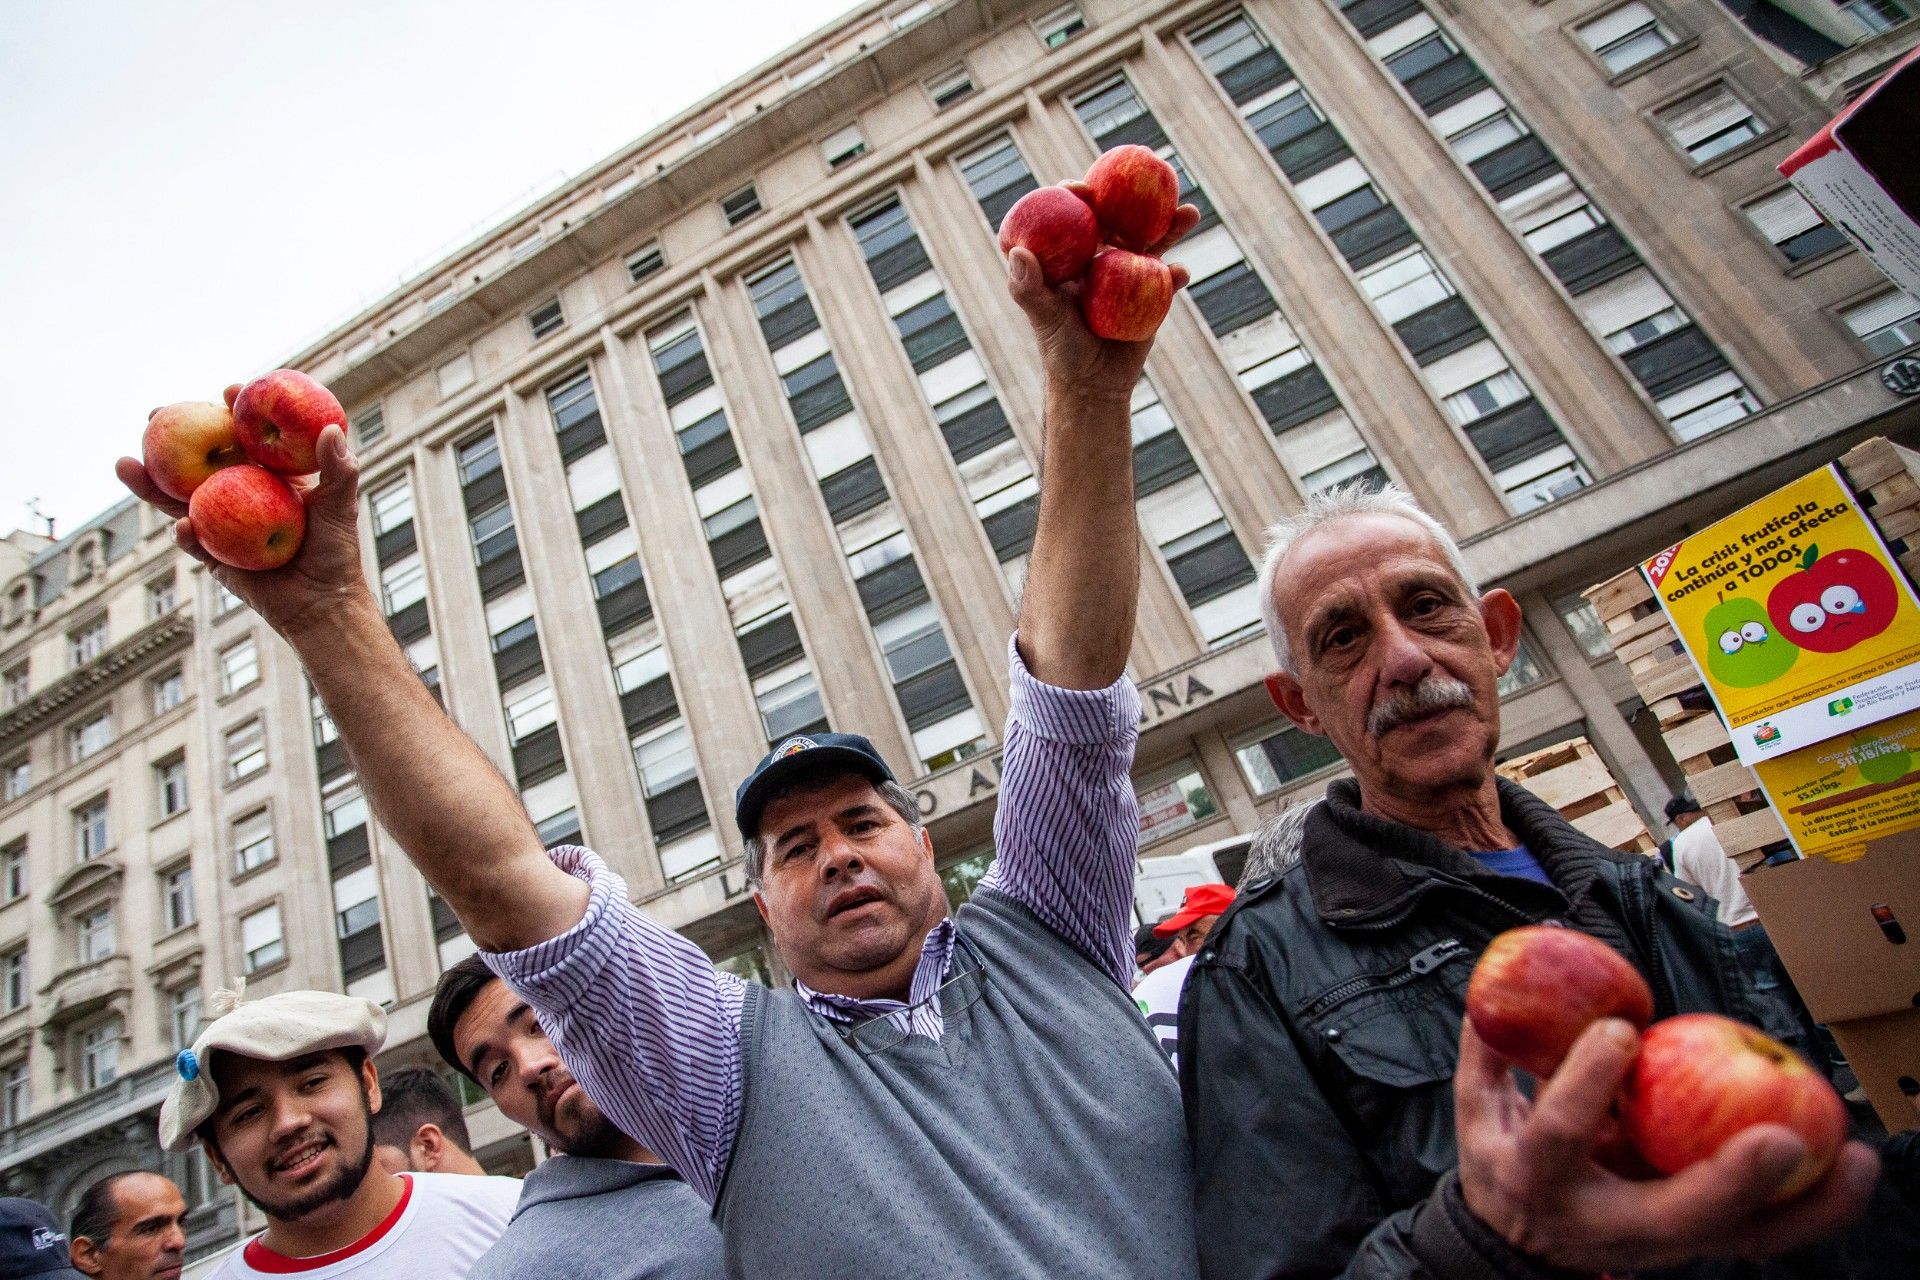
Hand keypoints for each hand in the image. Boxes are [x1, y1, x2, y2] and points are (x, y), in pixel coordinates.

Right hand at [118, 386, 374, 642]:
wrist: (322, 603)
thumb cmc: (336, 551)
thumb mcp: (340, 507)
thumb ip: (339, 470)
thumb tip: (331, 430)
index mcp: (265, 475)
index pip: (245, 435)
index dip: (235, 410)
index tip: (230, 389)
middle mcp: (237, 493)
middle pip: (198, 458)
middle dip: (172, 435)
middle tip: (155, 414)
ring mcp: (220, 522)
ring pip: (178, 497)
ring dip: (150, 482)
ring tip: (126, 463)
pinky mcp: (213, 555)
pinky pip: (193, 540)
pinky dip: (186, 533)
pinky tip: (184, 525)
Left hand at [1007, 189, 1197, 404]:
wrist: (1094, 383)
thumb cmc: (1060, 349)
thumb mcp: (1044, 318)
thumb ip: (1028, 288)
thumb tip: (1018, 252)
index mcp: (1072, 256)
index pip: (1072, 215)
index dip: (1076, 194)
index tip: (1081, 189)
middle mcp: (1100, 258)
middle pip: (1121, 218)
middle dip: (1137, 196)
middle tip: (1149, 180)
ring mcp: (1128, 274)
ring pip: (1151, 242)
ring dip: (1171, 226)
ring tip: (1189, 212)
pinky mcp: (1151, 295)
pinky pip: (1166, 279)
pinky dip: (1176, 274)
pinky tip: (1180, 273)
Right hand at [1455, 1016, 1877, 1270]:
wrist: (1514, 1249)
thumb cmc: (1503, 1165)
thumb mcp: (1478, 1111)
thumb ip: (1489, 1045)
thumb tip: (1501, 968)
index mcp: (1539, 1178)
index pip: (1559, 1132)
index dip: (1586, 1082)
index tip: (1618, 1029)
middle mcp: (1605, 1222)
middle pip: (1676, 1214)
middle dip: (1731, 1180)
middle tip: (1781, 1137)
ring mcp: (1660, 1244)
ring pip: (1741, 1240)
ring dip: (1804, 1206)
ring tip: (1854, 1160)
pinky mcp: (1698, 1247)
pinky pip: (1766, 1236)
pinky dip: (1815, 1209)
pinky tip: (1853, 1170)